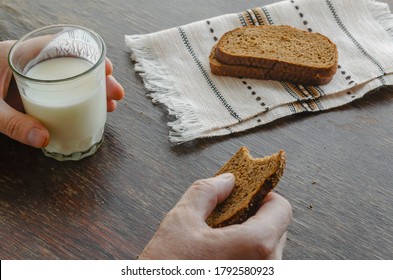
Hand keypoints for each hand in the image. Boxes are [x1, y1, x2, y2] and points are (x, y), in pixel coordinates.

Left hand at [0, 40, 123, 147]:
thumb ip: (13, 123)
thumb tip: (44, 140)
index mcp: (20, 54)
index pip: (61, 46)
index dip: (89, 56)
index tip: (107, 69)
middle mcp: (31, 63)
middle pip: (73, 65)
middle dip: (98, 79)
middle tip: (115, 95)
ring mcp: (33, 79)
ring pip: (70, 79)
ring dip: (92, 91)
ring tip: (109, 105)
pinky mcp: (31, 93)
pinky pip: (60, 92)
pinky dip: (77, 99)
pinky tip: (89, 110)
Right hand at [139, 173, 291, 258]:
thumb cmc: (167, 267)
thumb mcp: (181, 220)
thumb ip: (207, 192)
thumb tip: (227, 180)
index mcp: (255, 245)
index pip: (282, 209)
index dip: (264, 196)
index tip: (246, 195)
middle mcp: (266, 268)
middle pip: (277, 228)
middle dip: (254, 216)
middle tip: (226, 214)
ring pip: (268, 248)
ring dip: (249, 235)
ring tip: (218, 237)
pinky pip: (259, 265)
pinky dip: (245, 254)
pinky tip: (218, 254)